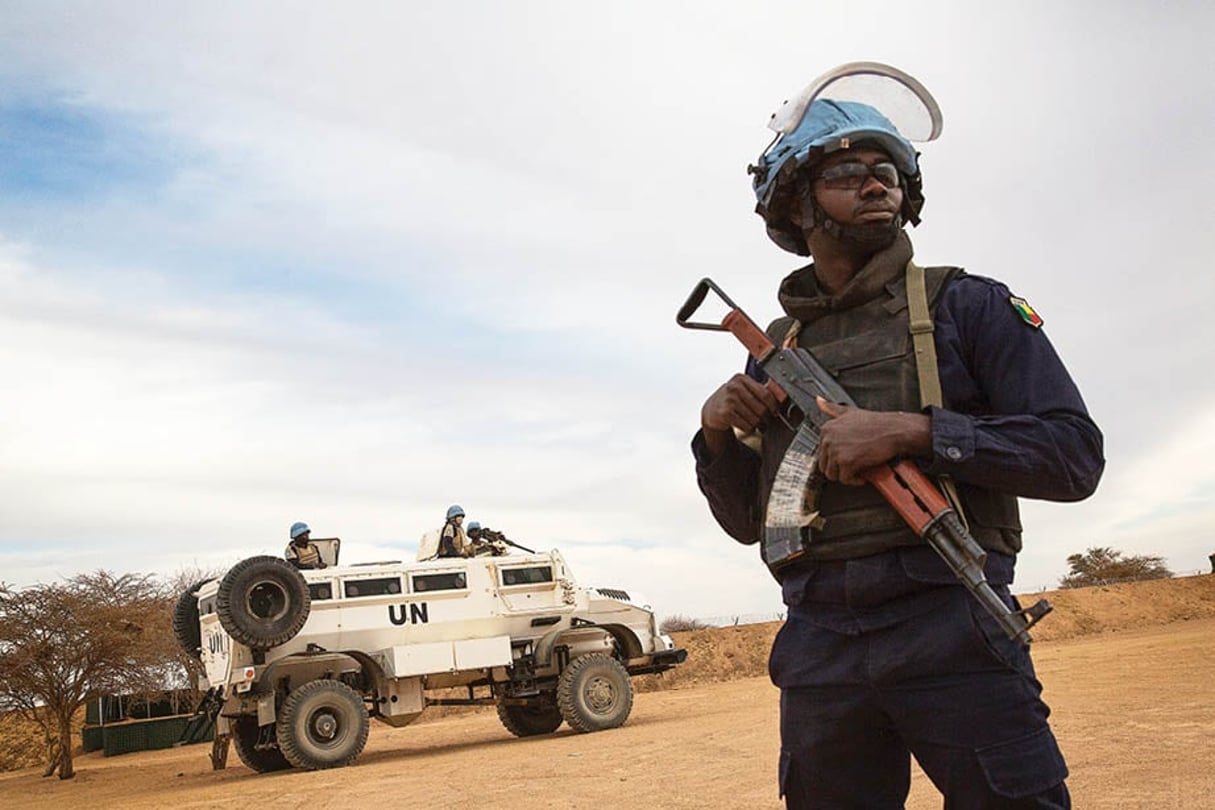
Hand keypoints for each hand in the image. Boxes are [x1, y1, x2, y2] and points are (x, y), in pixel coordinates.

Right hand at [700, 374, 780, 456]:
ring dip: (756, 424)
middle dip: (765, 417)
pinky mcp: (725, 413)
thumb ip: (760, 390)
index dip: (773, 405)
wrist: (711, 409)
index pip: (765, 393)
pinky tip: (744, 424)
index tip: (775, 411)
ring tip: (752, 422)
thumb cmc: (731, 399)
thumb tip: (781, 396)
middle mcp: (734, 387)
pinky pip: (746, 425)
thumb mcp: (743, 389)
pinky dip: (748, 428)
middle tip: (764, 420)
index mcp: (741, 378)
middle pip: (761, 408)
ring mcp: (728, 400)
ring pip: (754, 418)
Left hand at [815, 397, 930, 484]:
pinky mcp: (847, 461)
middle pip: (825, 466)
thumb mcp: (850, 412)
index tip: (846, 458)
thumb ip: (832, 408)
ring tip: (858, 470)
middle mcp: (828, 439)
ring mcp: (836, 450)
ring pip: (832, 474)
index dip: (835, 458)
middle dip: (839, 469)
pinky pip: (845, 479)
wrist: (894, 430)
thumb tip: (819, 401)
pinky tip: (863, 474)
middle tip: (853, 467)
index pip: (822, 453)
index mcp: (827, 428)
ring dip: (846, 476)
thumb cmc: (876, 423)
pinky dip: (854, 480)